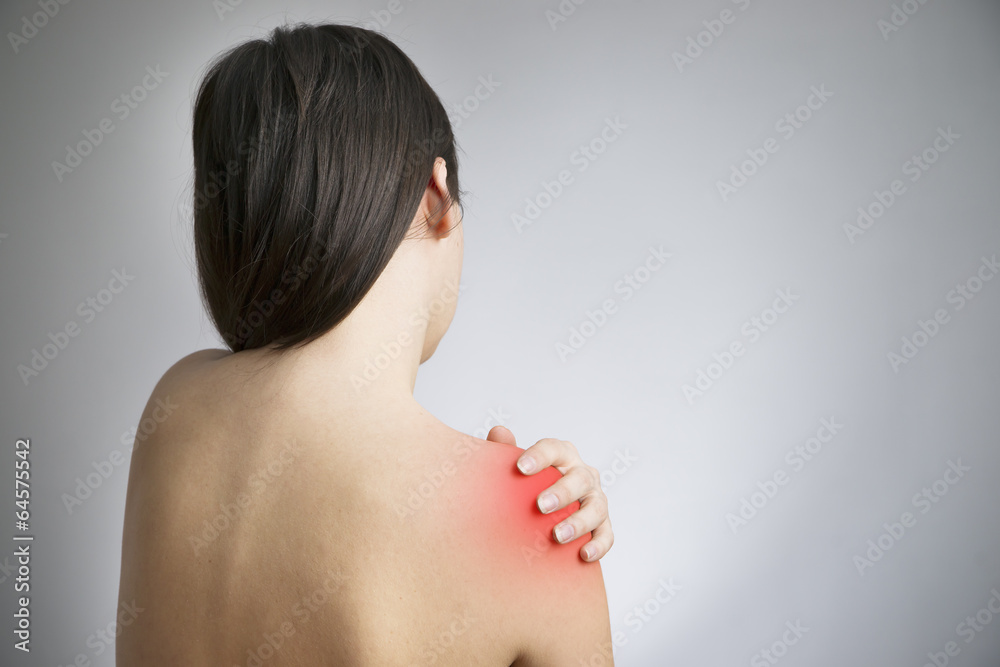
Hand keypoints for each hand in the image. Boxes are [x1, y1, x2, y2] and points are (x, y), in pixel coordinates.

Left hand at [486, 426, 612, 561]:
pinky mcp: (603, 525)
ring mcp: (596, 499)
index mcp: (563, 456)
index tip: (521, 468)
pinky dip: (598, 544)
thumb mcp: (517, 470)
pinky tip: (583, 554)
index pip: (554, 449)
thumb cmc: (530, 486)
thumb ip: (506, 451)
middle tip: (541, 505)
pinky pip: (606, 534)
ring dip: (579, 522)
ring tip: (558, 535)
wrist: (545, 513)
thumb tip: (498, 431)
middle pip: (579, 478)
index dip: (539, 456)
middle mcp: (583, 474)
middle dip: (562, 492)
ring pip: (596, 507)